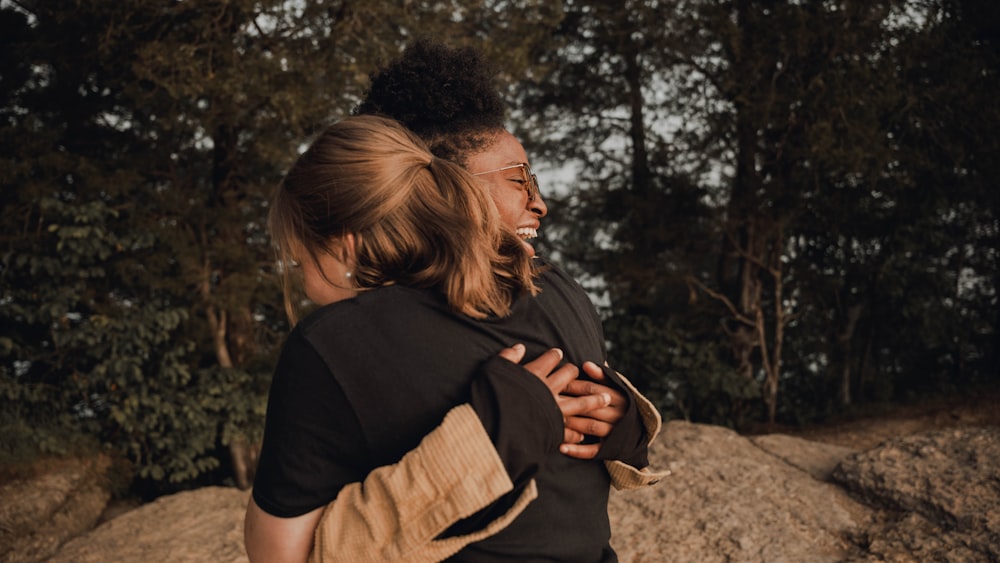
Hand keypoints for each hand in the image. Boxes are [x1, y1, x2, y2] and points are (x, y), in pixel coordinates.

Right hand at [497, 345, 610, 459]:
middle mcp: (548, 390)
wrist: (495, 425)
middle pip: (568, 376)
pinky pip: (569, 430)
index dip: (554, 356)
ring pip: (579, 402)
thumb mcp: (495, 370)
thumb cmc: (491, 395)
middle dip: (575, 373)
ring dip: (593, 400)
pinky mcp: (553, 430)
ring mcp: (554, 410)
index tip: (558, 354)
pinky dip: (576, 433)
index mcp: (535, 374)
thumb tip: (520, 347)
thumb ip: (508, 357)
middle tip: (579, 372)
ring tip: (606, 398)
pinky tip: (582, 434)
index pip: (550, 360)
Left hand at [557, 362, 626, 459]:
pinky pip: (593, 450)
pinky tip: (562, 448)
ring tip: (555, 421)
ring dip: (572, 424)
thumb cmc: (617, 402)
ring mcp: (614, 432)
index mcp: (619, 397)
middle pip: (591, 407)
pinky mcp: (609, 448)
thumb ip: (601, 376)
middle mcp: (619, 414)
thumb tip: (586, 364)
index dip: (575, 385)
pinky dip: (578, 450)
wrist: (637, 430)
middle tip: (550, 401)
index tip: (558, 383)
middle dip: (570, 403)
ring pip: (591, 427)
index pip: (594, 389)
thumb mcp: (614, 387)